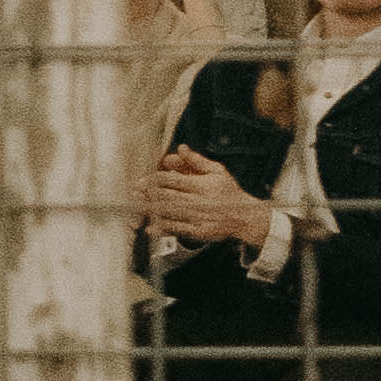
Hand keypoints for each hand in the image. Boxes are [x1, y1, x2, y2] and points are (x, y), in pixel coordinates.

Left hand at [145, 146, 272, 246]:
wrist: (246, 217)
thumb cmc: (229, 192)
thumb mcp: (217, 171)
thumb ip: (196, 160)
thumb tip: (180, 147)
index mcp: (202, 185)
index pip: (172, 181)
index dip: (154, 181)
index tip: (141, 182)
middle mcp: (199, 202)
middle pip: (168, 197)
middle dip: (148, 195)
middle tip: (134, 193)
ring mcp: (199, 218)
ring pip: (170, 214)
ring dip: (151, 210)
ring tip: (136, 207)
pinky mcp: (200, 232)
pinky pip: (178, 230)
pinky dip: (162, 229)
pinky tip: (150, 228)